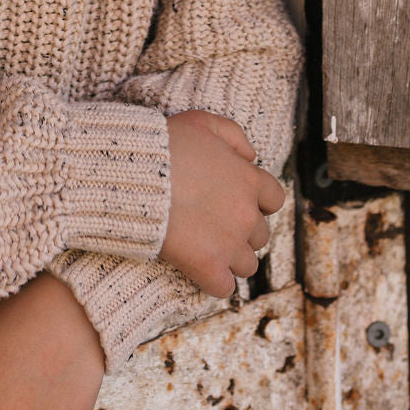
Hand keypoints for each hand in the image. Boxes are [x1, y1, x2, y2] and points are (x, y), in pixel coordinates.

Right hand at [161, 110, 284, 296]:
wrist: (134, 174)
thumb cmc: (164, 145)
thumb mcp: (202, 122)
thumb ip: (234, 135)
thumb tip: (252, 157)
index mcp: (249, 180)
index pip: (274, 199)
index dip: (257, 201)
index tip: (236, 201)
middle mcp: (246, 214)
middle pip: (260, 236)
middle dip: (241, 231)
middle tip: (213, 223)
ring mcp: (229, 244)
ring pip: (247, 265)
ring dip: (230, 258)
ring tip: (204, 246)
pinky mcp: (208, 267)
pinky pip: (224, 288)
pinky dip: (213, 281)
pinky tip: (197, 268)